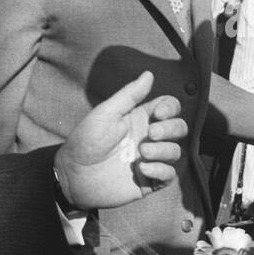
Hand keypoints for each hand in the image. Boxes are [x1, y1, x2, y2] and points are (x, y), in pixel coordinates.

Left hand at [54, 71, 187, 209]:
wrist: (73, 175)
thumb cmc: (85, 141)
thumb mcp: (106, 113)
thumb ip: (129, 95)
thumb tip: (149, 73)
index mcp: (141, 119)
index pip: (170, 108)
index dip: (171, 108)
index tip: (157, 114)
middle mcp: (149, 138)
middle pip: (180, 128)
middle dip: (171, 129)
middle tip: (151, 134)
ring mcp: (150, 160)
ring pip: (176, 151)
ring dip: (163, 151)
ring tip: (143, 153)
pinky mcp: (149, 181)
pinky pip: (170, 175)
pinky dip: (161, 171)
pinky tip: (143, 169)